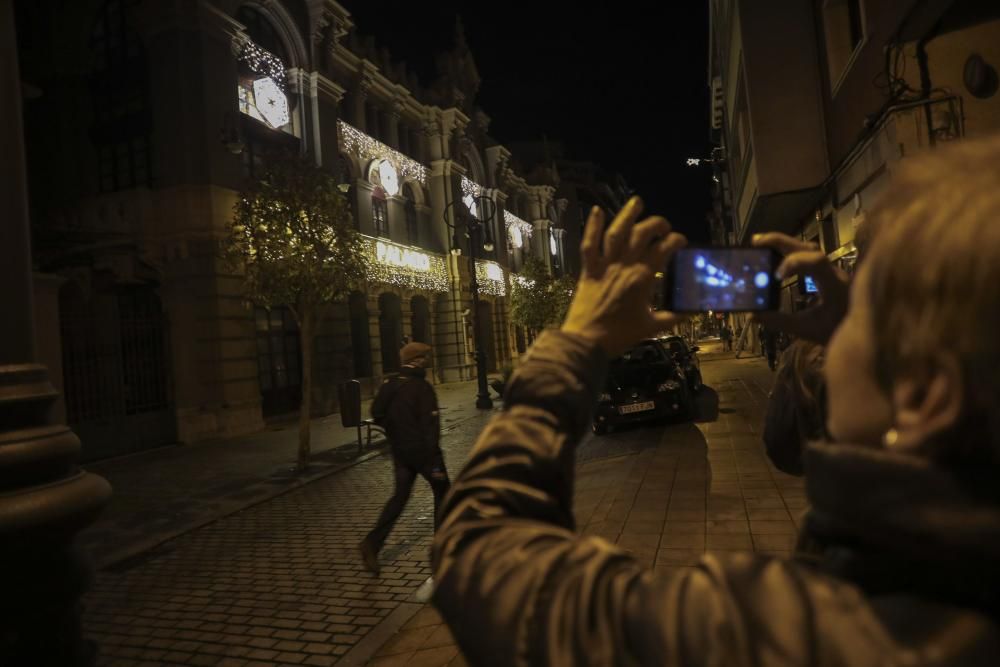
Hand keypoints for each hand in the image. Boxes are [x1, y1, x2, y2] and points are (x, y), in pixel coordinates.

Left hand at [561, 197, 686, 356]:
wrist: (587, 342)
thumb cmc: (620, 335)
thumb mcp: (651, 327)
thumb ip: (674, 317)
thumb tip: (692, 311)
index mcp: (642, 278)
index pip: (664, 249)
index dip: (675, 240)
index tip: (680, 240)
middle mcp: (624, 266)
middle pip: (642, 234)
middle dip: (656, 224)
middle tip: (663, 226)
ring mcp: (604, 266)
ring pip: (616, 233)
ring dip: (627, 215)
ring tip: (637, 202)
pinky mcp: (588, 270)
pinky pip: (589, 245)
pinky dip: (591, 227)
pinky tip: (596, 210)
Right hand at [750, 232, 849, 344]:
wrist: (862, 334)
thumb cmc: (837, 332)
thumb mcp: (806, 330)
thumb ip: (779, 321)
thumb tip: (752, 315)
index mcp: (834, 285)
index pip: (816, 261)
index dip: (793, 262)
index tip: (776, 276)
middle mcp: (834, 272)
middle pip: (808, 247)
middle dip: (781, 242)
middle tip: (756, 241)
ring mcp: (830, 271)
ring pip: (808, 248)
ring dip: (785, 244)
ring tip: (761, 244)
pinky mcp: (826, 273)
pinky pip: (807, 256)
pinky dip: (790, 253)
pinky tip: (775, 256)